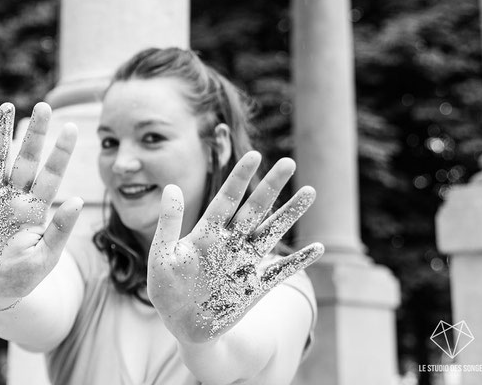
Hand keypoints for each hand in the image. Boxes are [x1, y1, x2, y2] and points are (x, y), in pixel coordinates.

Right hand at [0, 102, 81, 308]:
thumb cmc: (24, 277)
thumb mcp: (47, 256)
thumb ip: (61, 228)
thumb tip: (79, 199)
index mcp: (36, 210)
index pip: (52, 175)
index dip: (61, 152)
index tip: (71, 128)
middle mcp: (14, 199)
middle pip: (26, 160)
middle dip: (35, 134)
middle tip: (44, 106)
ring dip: (0, 135)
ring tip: (6, 106)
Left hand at [147, 151, 322, 342]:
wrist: (183, 326)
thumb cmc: (167, 290)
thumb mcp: (162, 257)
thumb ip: (169, 224)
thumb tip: (172, 186)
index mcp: (207, 233)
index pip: (226, 200)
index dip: (239, 178)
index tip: (254, 155)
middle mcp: (230, 243)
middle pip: (255, 209)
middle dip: (271, 187)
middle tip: (289, 163)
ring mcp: (245, 263)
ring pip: (272, 232)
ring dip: (290, 214)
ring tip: (310, 191)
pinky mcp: (256, 286)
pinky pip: (281, 271)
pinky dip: (299, 261)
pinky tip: (318, 248)